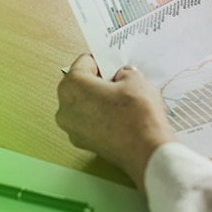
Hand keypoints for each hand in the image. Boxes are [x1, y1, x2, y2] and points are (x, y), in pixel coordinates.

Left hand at [56, 54, 177, 191]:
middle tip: (119, 81)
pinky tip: (119, 116)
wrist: (146, 150)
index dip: (102, 60)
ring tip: (122, 100)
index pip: (84, 63)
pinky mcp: (83, 143)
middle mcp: (65, 108)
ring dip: (98, 99)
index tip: (113, 64)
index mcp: (72, 86)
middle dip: (98, 80)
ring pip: (83, 104)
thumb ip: (124, 72)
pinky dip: (100, 116)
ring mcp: (72, 129)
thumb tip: (122, 77)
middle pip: (79, 84)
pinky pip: (88, 121)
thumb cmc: (137, 115)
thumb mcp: (135, 79)